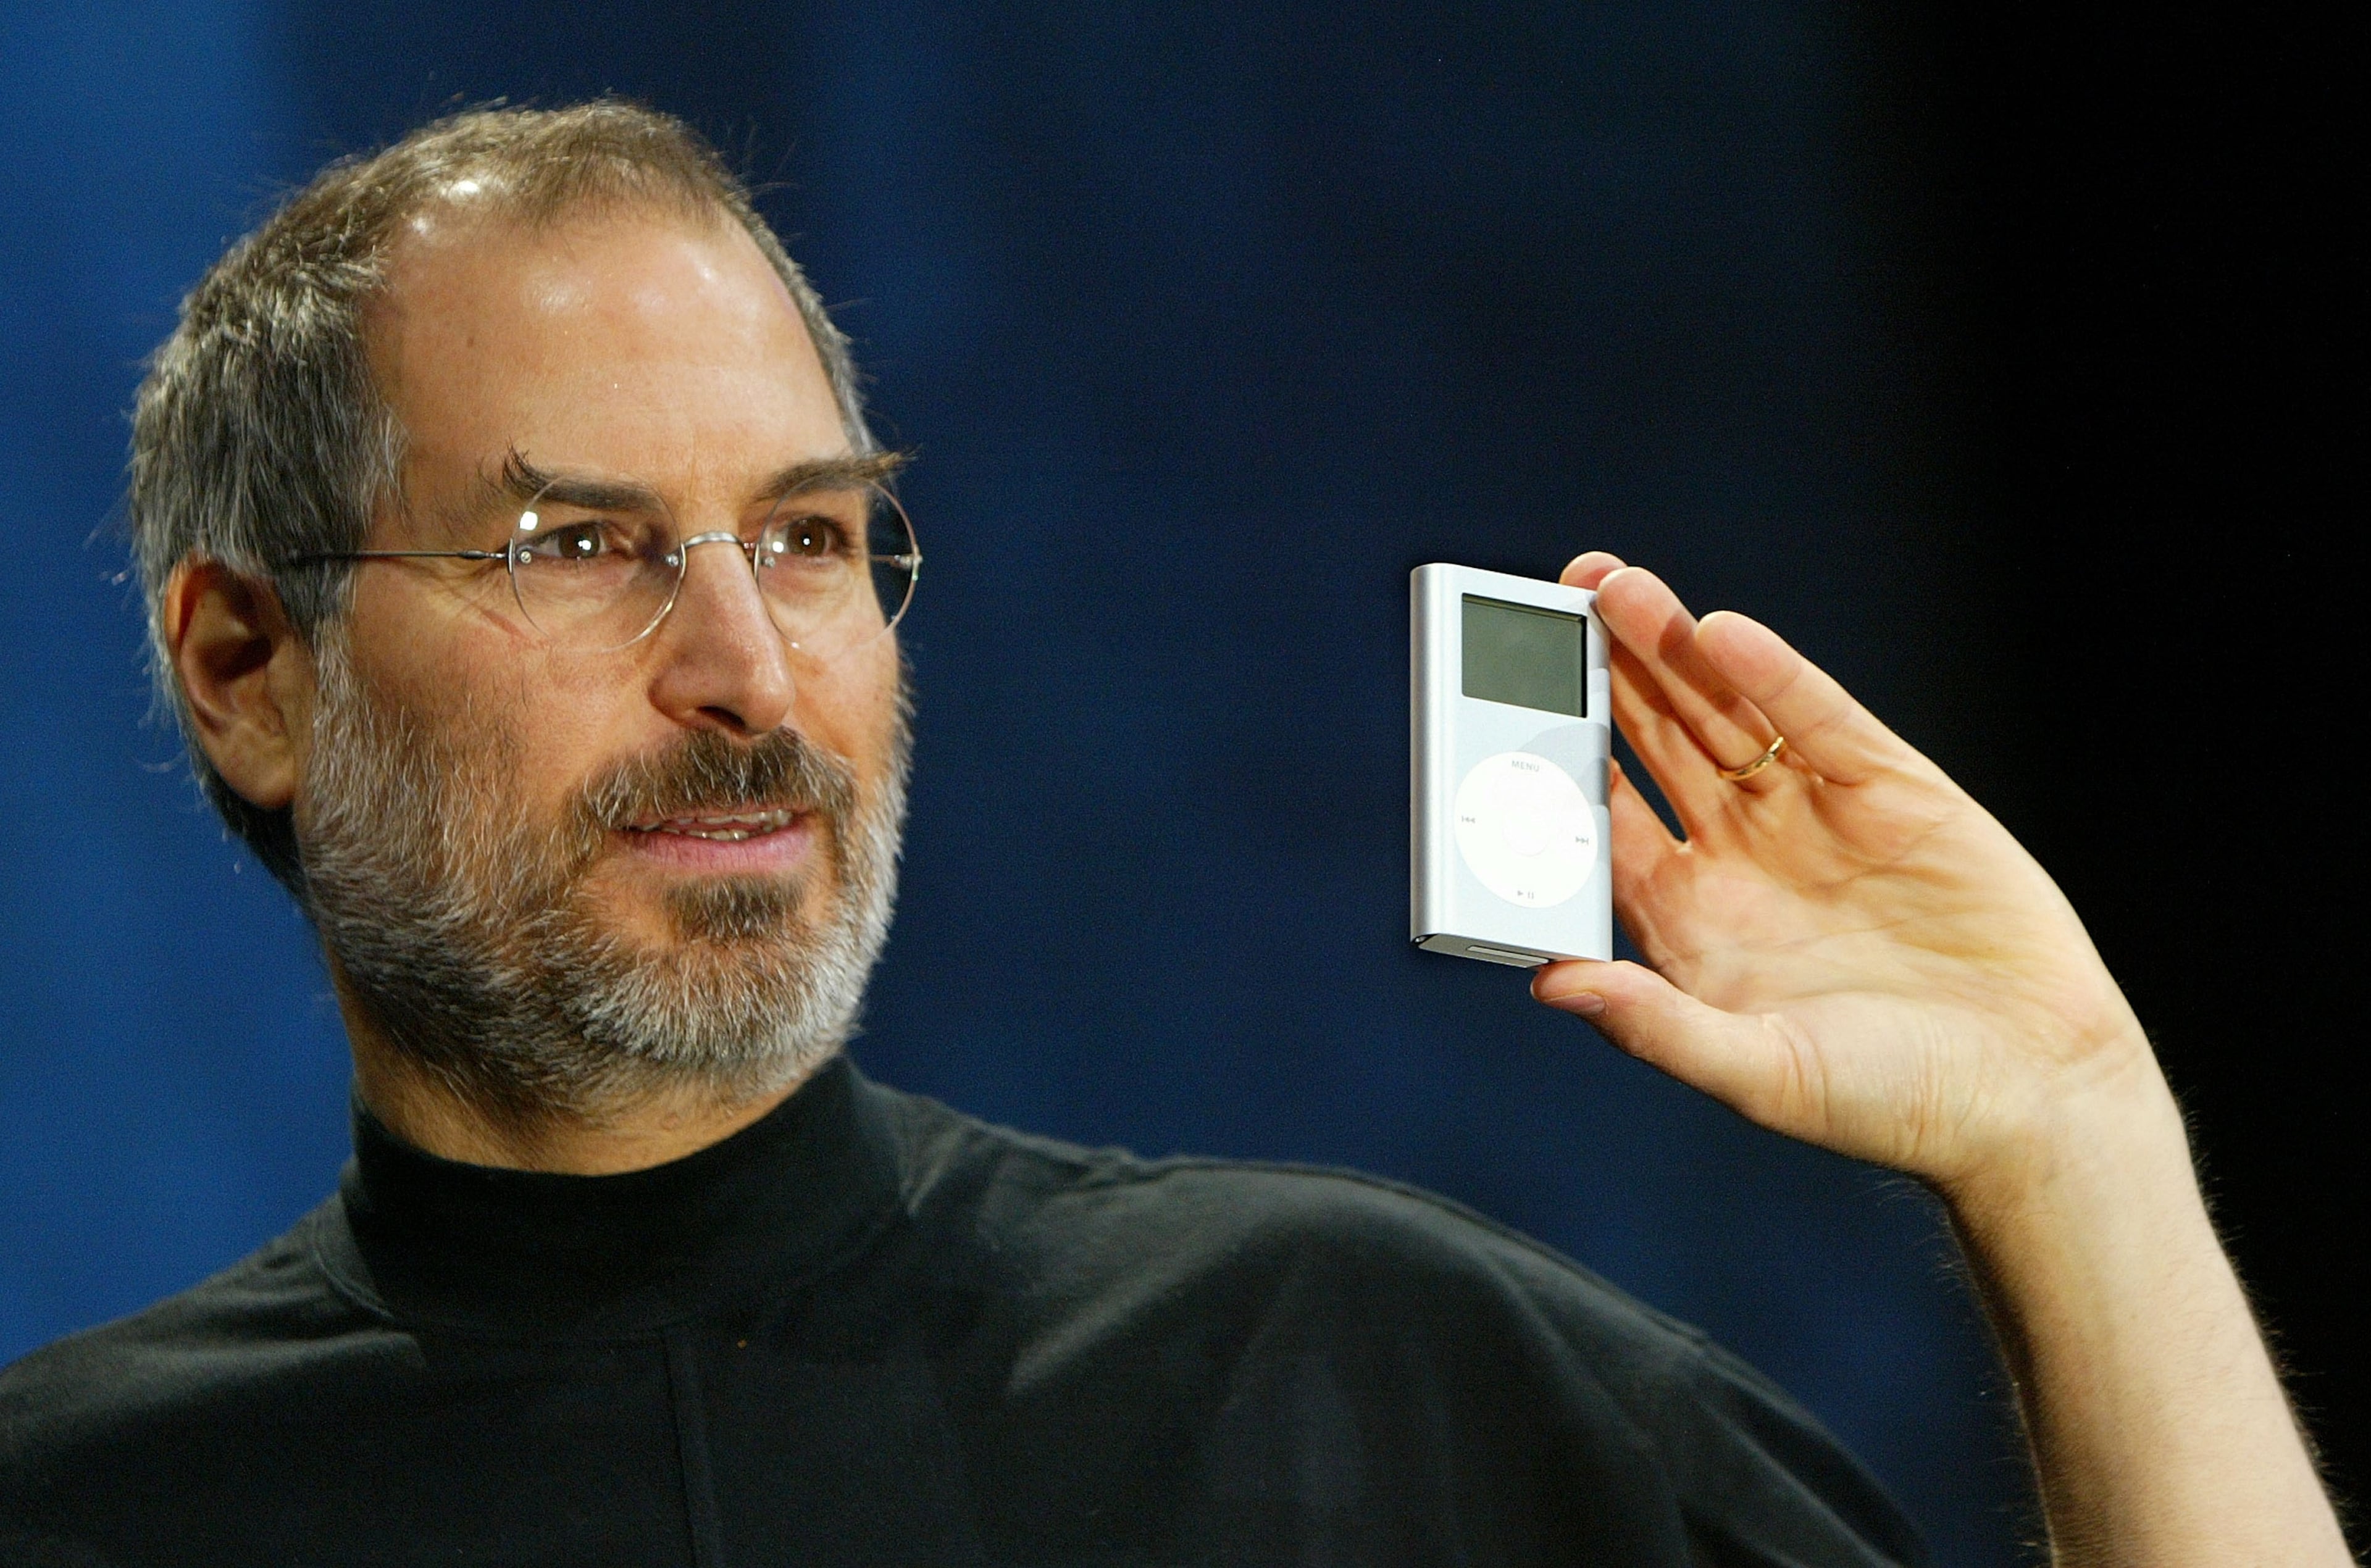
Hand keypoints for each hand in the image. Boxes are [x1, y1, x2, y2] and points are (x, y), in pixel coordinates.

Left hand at [1532, 555, 2171, 1193]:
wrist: (2034, 1094)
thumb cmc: (1889, 1102)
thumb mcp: (1757, 1075)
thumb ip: (1653, 1027)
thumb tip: (1551, 985)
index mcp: (1687, 919)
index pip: (1599, 820)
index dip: (1551, 766)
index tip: (1495, 715)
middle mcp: (1739, 853)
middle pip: (1652, 743)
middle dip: (1602, 675)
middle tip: (1550, 607)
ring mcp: (1811, 813)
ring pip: (1723, 712)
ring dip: (1669, 650)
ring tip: (1611, 588)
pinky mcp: (1890, 787)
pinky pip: (1816, 717)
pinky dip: (1771, 673)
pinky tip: (1721, 634)